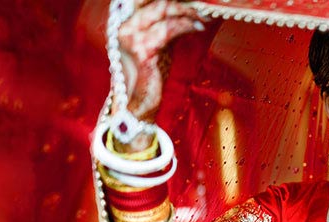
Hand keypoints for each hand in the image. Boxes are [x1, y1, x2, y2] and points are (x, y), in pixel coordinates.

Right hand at [116, 0, 206, 121]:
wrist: (138, 104)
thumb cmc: (149, 74)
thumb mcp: (158, 42)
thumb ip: (165, 24)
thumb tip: (190, 8)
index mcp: (123, 20)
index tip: (193, 0)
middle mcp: (122, 24)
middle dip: (181, 0)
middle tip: (203, 4)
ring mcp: (130, 36)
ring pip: (163, 8)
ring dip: (189, 10)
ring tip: (205, 16)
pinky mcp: (142, 50)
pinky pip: (169, 28)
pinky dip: (187, 24)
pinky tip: (199, 27)